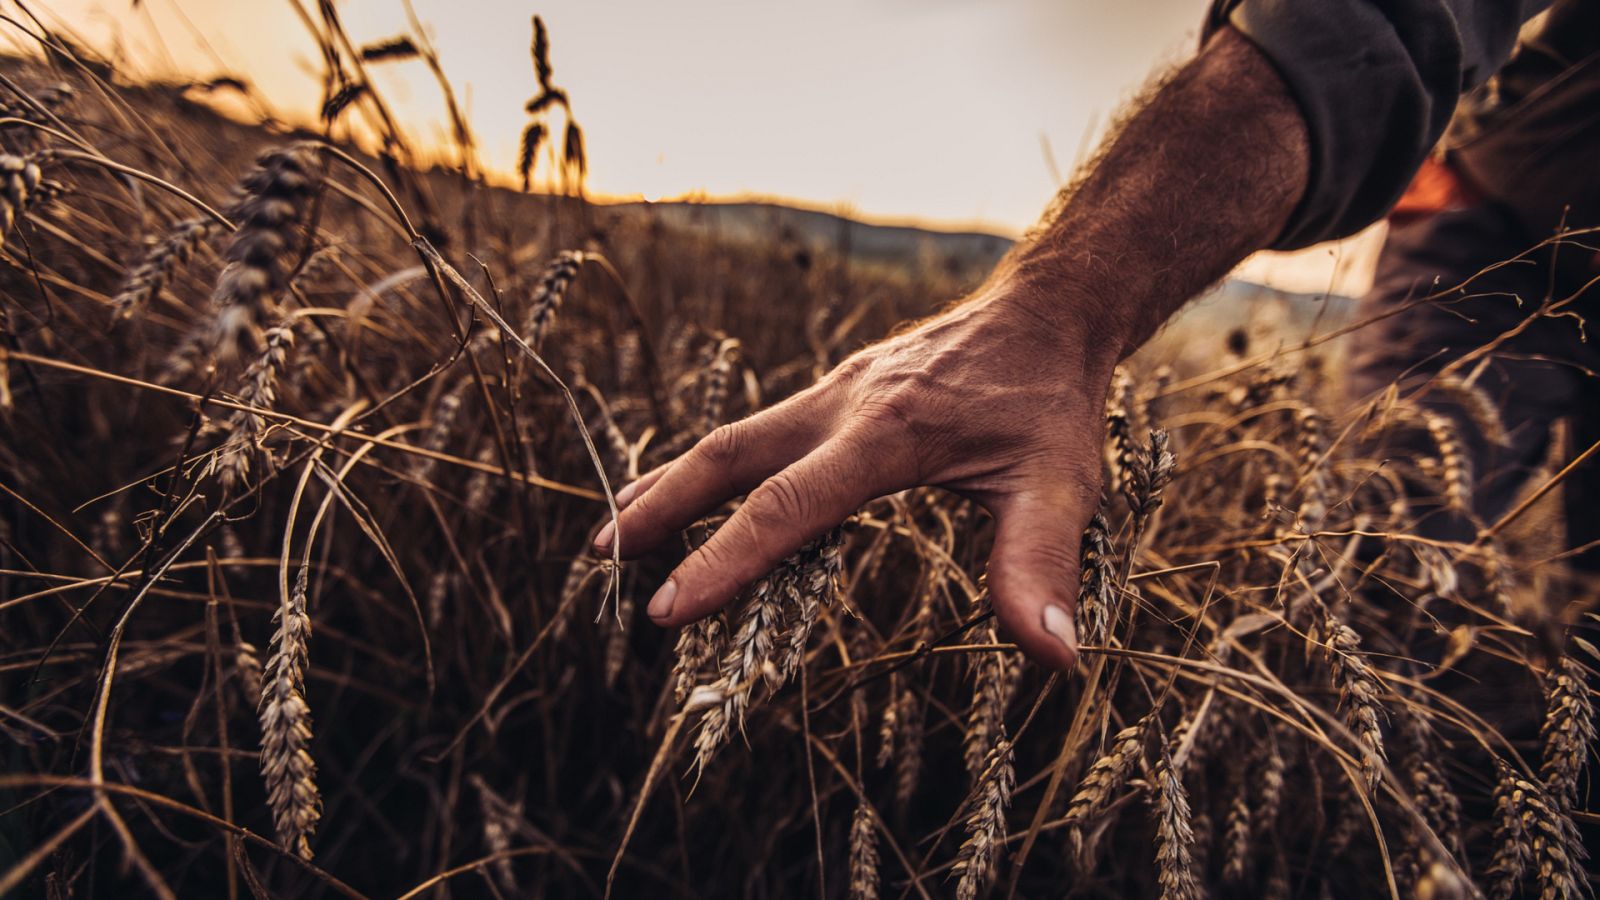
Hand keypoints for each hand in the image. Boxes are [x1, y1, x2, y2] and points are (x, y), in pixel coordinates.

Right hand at [593, 279, 1123, 669]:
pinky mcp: (838, 390)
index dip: (725, 561)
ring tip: (618, 531)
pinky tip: (694, 485)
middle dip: (662, 508)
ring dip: (673, 483)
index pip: (787, 508)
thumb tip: (1051, 656)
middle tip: (604, 559)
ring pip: (734, 440)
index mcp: (885, 433)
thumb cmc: (1052, 400)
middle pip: (728, 457)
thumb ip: (1041, 564)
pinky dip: (714, 465)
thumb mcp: (1062, 482)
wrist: (1047, 310)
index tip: (667, 610)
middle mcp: (842, 405)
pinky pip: (760, 432)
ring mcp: (834, 392)